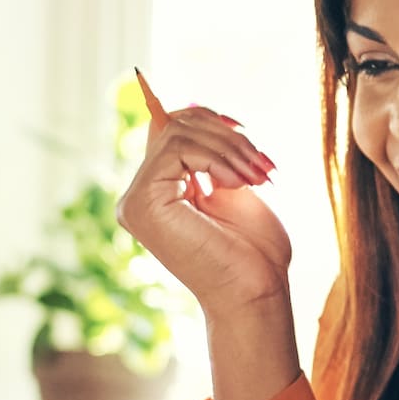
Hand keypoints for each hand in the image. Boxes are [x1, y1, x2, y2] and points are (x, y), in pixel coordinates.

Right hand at [116, 73, 291, 316]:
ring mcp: (136, 201)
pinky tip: (236, 183)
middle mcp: (139, 196)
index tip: (245, 132)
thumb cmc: (254, 251)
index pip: (169, 129)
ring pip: (177, 133)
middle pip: (174, 125)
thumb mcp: (233, 186)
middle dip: (226, 135)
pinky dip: (216, 158)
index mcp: (159, 192)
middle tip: (262, 164)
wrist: (256, 292)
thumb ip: (210, 154)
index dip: (207, 118)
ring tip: (257, 176)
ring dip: (229, 147)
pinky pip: (176, 149)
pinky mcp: (142, 203)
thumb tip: (191, 107)